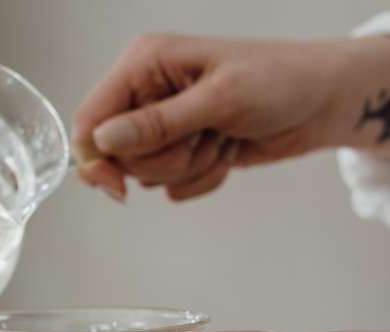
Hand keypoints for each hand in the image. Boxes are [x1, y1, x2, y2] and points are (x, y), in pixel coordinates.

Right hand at [73, 34, 389, 201]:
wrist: (319, 103)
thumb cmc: (279, 81)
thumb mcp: (219, 99)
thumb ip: (157, 123)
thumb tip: (103, 140)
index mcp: (144, 65)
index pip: (91, 119)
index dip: (96, 159)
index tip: (117, 188)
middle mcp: (146, 94)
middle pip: (118, 155)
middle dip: (165, 158)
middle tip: (203, 136)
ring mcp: (163, 124)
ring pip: (146, 174)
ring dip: (189, 166)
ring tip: (221, 137)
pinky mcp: (179, 150)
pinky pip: (170, 187)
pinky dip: (202, 178)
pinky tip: (226, 151)